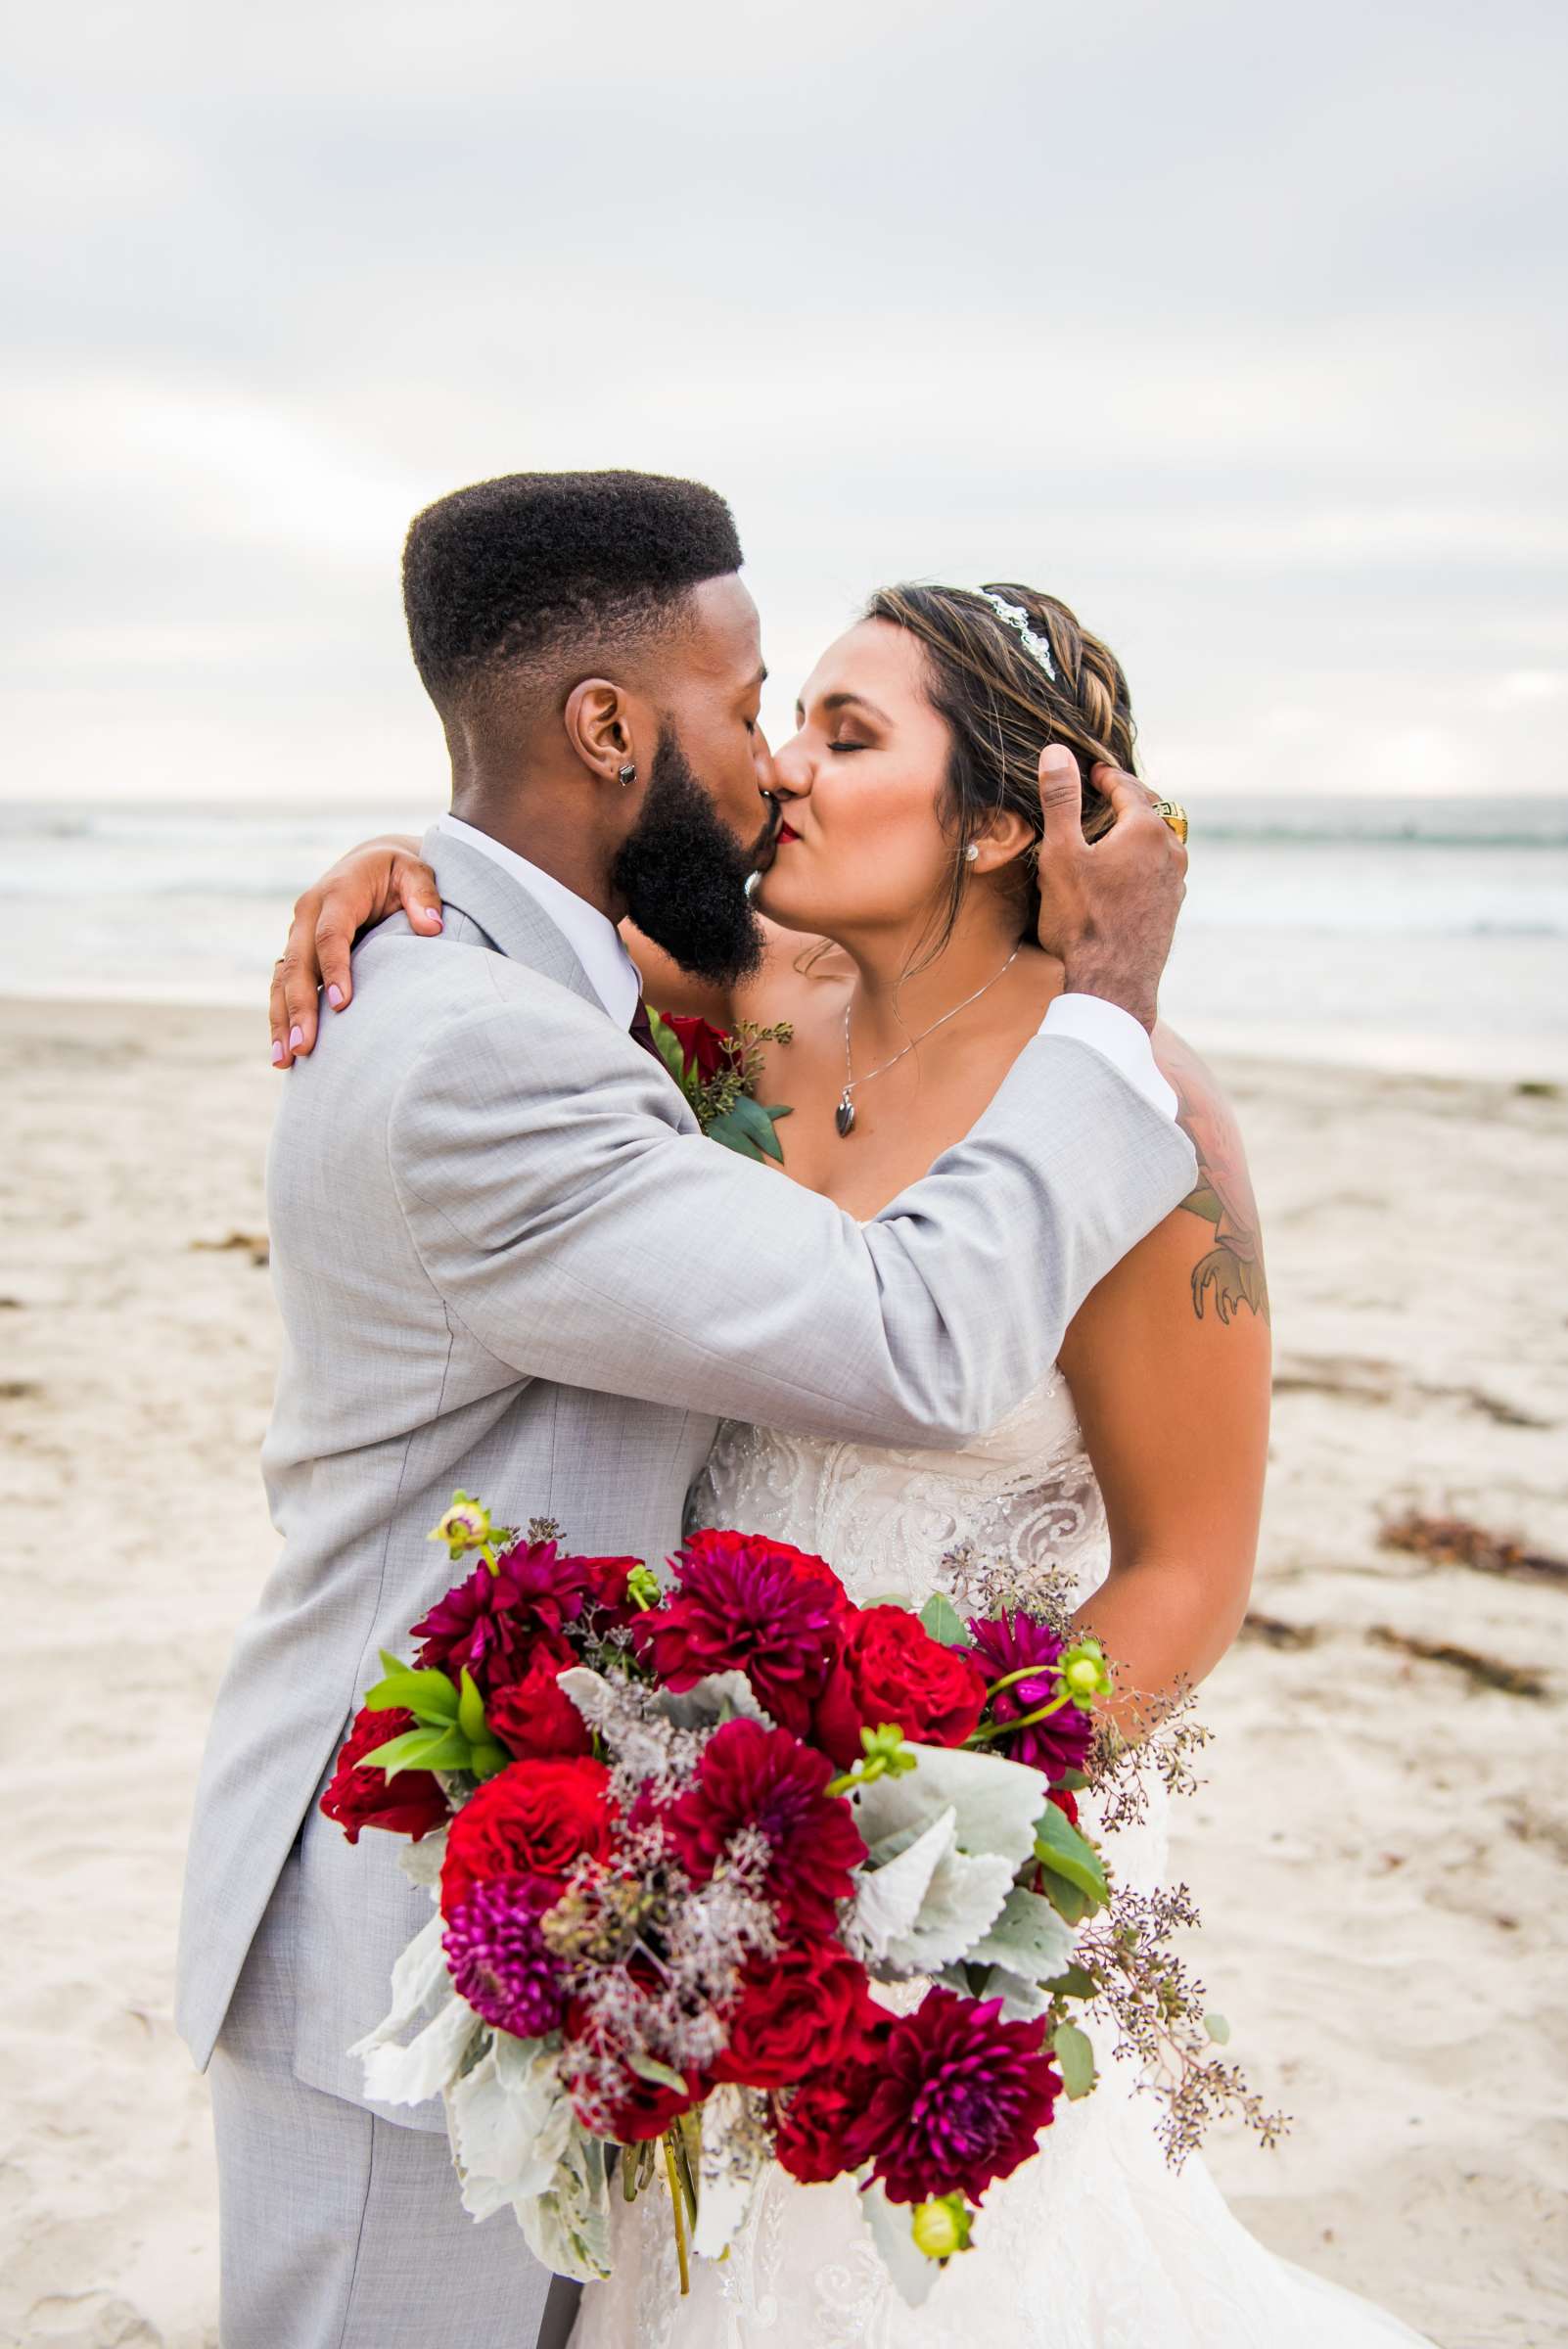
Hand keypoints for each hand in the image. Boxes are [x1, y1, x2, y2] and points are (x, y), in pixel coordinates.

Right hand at [270, 835, 442, 1065]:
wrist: (371, 864)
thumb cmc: (399, 873)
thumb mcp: (416, 872)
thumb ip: (423, 895)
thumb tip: (431, 928)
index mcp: (337, 893)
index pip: (330, 934)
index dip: (333, 968)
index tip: (341, 1004)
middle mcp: (309, 914)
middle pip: (298, 963)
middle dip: (299, 1006)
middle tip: (304, 1047)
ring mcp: (299, 935)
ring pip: (282, 979)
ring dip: (281, 1019)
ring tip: (284, 1060)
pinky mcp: (298, 953)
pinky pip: (282, 986)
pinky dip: (281, 1017)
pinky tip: (284, 1053)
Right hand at [1033, 750, 1185, 1031]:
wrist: (1113, 983)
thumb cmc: (1083, 918)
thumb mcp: (1061, 853)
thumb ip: (1061, 799)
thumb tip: (1056, 752)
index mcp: (1146, 829)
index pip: (1127, 787)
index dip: (1107, 776)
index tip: (1093, 771)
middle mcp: (1171, 850)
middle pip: (1150, 810)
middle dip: (1128, 797)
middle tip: (1108, 791)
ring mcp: (1176, 881)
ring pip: (1159, 840)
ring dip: (1139, 828)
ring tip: (1116, 828)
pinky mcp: (1172, 907)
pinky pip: (1160, 868)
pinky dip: (1143, 858)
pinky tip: (1126, 871)